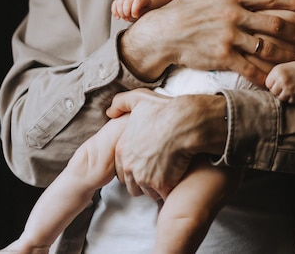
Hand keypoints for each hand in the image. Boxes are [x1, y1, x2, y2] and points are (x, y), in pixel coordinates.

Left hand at [108, 89, 226, 199]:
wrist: (184, 122)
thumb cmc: (163, 110)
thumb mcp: (138, 99)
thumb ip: (120, 103)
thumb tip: (110, 111)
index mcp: (122, 149)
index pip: (121, 169)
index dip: (134, 167)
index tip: (146, 161)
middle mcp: (129, 166)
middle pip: (133, 184)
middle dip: (144, 180)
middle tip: (158, 169)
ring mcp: (145, 178)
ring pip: (148, 191)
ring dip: (157, 186)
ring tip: (169, 173)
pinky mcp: (161, 185)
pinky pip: (163, 195)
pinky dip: (170, 189)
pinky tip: (177, 177)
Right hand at [112, 0, 150, 20]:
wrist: (144, 8)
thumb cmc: (146, 12)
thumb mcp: (147, 13)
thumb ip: (141, 13)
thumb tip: (133, 15)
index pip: (138, 0)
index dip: (135, 9)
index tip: (135, 16)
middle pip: (128, 0)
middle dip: (126, 11)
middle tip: (128, 18)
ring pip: (120, 1)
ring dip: (120, 12)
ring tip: (125, 18)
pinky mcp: (120, 0)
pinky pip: (115, 3)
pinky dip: (114, 11)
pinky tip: (118, 18)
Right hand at [119, 0, 294, 85]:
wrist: (161, 33)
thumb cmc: (182, 13)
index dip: (292, 1)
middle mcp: (233, 15)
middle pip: (275, 24)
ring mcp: (229, 36)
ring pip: (267, 48)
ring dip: (288, 55)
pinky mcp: (222, 56)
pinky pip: (251, 68)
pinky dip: (266, 75)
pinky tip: (276, 80)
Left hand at [265, 61, 294, 102]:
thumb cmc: (289, 70)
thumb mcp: (278, 69)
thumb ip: (271, 77)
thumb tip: (263, 90)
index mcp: (277, 73)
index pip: (268, 84)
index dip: (272, 84)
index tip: (276, 82)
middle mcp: (283, 80)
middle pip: (273, 92)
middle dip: (277, 90)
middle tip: (282, 86)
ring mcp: (289, 88)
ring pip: (281, 98)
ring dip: (283, 95)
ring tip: (286, 89)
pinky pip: (289, 101)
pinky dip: (290, 98)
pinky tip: (292, 92)